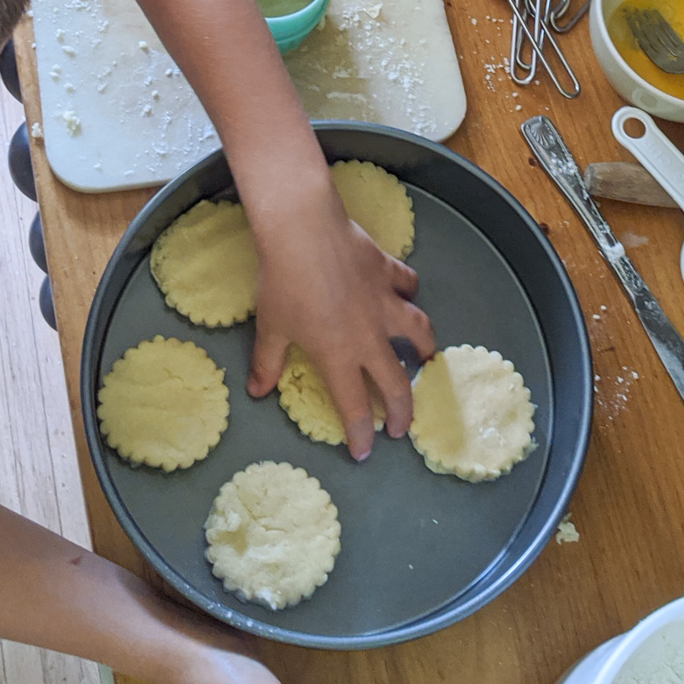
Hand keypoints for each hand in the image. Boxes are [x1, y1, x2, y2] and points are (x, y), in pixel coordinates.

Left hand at [247, 185, 435, 460]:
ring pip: (418, 331)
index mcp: (339, 356)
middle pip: (396, 381)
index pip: (355, 406)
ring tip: (426, 357)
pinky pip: (407, 283)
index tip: (365, 452)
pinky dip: (409, 290)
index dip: (361, 434)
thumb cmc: (283, 284)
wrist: (304, 232)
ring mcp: (384, 303)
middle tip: (403, 426)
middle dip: (403, 410)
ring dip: (424, 348)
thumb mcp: (271, 327)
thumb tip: (257, 392)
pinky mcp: (388, 272)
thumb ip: (267, 363)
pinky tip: (407, 292)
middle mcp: (369, 336)